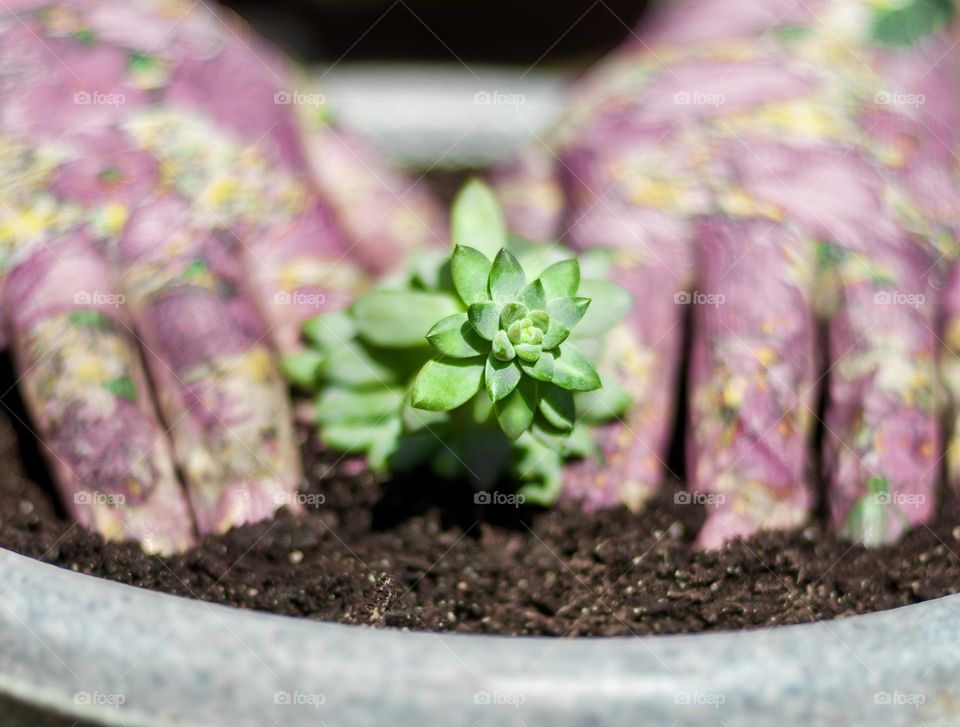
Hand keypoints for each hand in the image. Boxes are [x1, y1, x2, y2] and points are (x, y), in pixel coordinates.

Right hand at [0, 0, 442, 552]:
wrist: (40, 6)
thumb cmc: (180, 78)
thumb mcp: (286, 113)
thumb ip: (365, 197)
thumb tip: (441, 269)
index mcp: (259, 185)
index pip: (318, 300)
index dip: (344, 386)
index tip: (374, 456)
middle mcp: (170, 213)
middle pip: (216, 335)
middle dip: (242, 432)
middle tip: (269, 520)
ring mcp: (75, 235)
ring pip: (110, 351)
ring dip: (139, 452)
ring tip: (167, 540)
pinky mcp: (2, 252)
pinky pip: (33, 351)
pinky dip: (65, 433)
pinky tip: (86, 506)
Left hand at [494, 0, 959, 546]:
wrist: (805, 24)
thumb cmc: (672, 116)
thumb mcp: (573, 154)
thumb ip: (519, 235)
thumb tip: (455, 327)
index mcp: (649, 199)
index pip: (626, 331)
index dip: (613, 426)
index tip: (595, 508)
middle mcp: (753, 213)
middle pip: (745, 347)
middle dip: (732, 453)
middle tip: (718, 546)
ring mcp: (850, 223)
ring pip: (857, 344)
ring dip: (850, 446)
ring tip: (844, 535)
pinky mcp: (927, 235)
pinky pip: (938, 330)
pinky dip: (928, 414)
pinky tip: (920, 487)